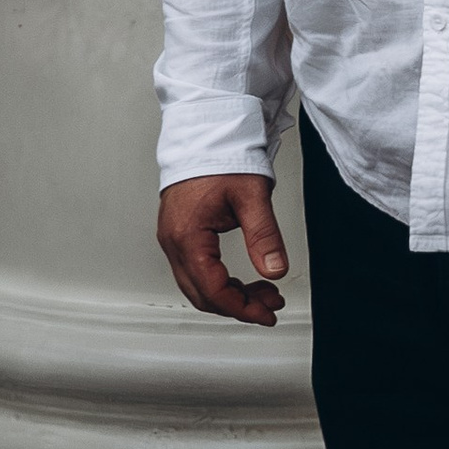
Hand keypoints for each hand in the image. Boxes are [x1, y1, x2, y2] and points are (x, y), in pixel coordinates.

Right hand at [157, 173, 288, 325]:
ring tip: (265, 293)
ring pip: (197, 285)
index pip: (212, 289)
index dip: (241, 308)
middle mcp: (173, 241)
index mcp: (187, 235)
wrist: (206, 134)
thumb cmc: (224, 158)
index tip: (267, 314)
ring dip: (230, 295)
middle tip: (271, 305)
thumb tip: (275, 270)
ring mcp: (173, 238)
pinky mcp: (179, 233)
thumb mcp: (252, 197)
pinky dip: (220, 281)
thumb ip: (264, 236)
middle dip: (237, 306)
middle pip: (201, 293)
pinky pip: (196, 270)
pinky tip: (244, 280)